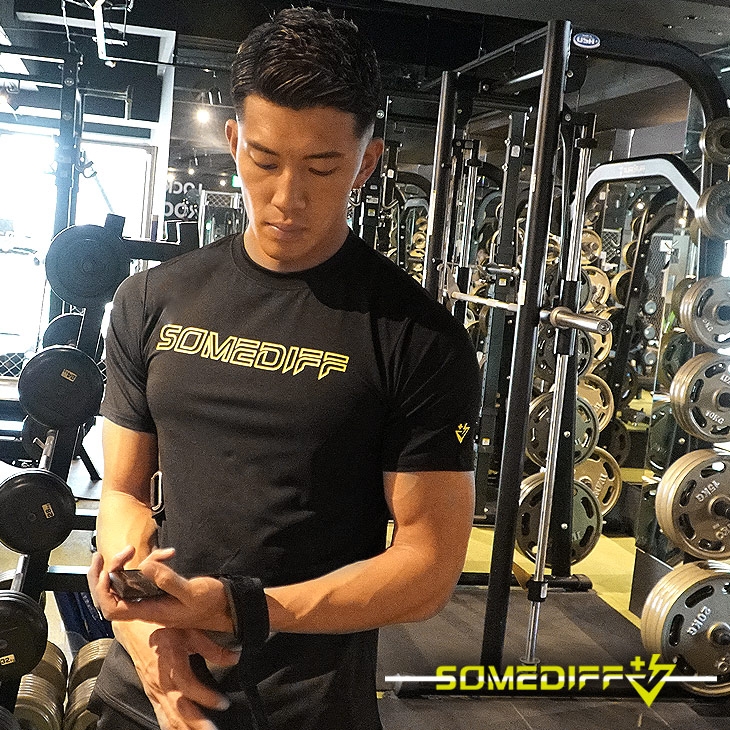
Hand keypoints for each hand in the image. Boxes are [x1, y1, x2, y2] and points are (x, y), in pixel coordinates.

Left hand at [88, 546, 233, 633]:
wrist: (227, 609)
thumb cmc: (211, 604)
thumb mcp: (191, 592)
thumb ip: (168, 581)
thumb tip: (144, 566)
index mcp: (150, 611)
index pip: (111, 608)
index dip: (103, 590)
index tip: (110, 568)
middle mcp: (147, 607)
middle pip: (112, 596)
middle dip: (107, 573)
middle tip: (117, 553)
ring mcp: (153, 600)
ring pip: (129, 584)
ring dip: (131, 565)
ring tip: (145, 550)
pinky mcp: (161, 592)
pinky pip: (146, 578)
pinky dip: (151, 563)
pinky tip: (167, 554)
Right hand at [113, 620, 239, 729]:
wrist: (135, 630)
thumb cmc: (163, 628)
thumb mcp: (190, 631)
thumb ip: (213, 647)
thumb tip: (235, 656)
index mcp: (171, 663)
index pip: (190, 687)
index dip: (207, 697)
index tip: (224, 703)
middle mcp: (161, 681)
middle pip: (179, 709)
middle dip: (196, 724)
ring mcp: (154, 691)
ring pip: (169, 716)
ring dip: (184, 729)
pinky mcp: (151, 695)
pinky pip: (161, 715)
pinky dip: (171, 726)